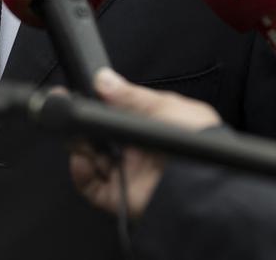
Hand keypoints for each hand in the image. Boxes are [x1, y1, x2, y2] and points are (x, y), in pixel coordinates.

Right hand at [69, 68, 220, 217]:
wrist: (203, 183)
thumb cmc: (198, 141)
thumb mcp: (165, 107)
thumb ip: (130, 95)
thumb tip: (103, 78)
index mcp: (149, 125)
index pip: (113, 113)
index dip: (95, 106)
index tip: (77, 96)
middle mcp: (137, 149)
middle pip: (98, 136)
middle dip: (82, 128)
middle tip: (72, 118)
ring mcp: (127, 172)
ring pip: (90, 158)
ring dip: (79, 148)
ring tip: (80, 140)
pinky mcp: (120, 196)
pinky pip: (90, 186)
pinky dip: (80, 174)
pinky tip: (82, 160)